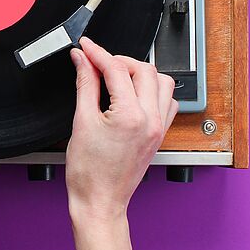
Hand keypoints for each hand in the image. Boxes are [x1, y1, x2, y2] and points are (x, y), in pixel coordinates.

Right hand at [66, 37, 177, 221]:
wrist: (99, 202)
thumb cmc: (89, 173)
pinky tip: (134, 94)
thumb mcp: (81, 121)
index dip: (97, 53)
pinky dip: (153, 90)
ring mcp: (159, 127)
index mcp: (130, 116)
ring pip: (162, 82)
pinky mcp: (160, 134)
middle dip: (119, 60)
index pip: (116, 69)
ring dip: (140, 73)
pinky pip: (167, 101)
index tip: (85, 47)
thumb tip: (82, 60)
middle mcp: (151, 120)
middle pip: (143, 69)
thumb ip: (85, 84)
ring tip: (117, 76)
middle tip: (97, 62)